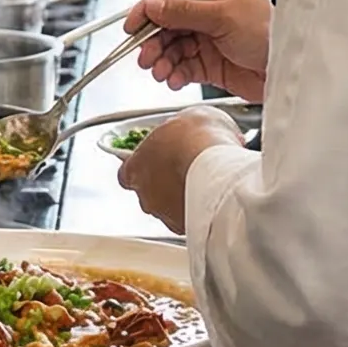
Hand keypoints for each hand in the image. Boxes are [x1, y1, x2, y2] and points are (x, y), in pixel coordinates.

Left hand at [116, 106, 247, 233]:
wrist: (221, 168)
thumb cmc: (198, 141)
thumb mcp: (187, 118)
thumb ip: (179, 129)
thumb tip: (191, 127)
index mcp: (135, 168)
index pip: (126, 173)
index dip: (142, 167)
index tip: (155, 160)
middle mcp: (145, 197)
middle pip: (149, 193)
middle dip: (164, 183)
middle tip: (184, 169)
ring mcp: (166, 216)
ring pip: (170, 209)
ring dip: (183, 198)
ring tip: (203, 184)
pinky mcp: (188, 228)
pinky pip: (191, 219)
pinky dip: (200, 211)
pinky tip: (214, 198)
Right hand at [129, 0, 272, 104]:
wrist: (292, 68)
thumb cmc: (272, 31)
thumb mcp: (224, 16)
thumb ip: (184, 12)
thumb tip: (154, 7)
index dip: (149, 10)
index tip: (132, 26)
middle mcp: (210, 13)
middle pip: (168, 25)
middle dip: (154, 41)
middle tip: (145, 57)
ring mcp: (210, 39)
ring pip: (174, 48)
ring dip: (162, 60)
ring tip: (159, 71)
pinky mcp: (213, 64)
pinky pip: (185, 67)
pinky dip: (175, 74)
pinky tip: (173, 79)